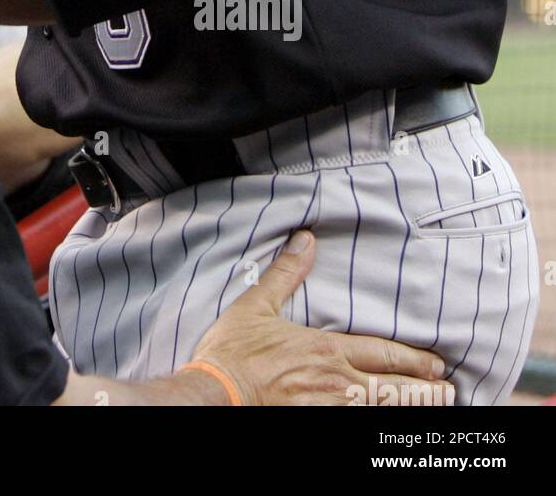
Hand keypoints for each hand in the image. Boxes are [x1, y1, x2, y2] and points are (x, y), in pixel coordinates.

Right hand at [186, 231, 451, 405]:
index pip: (381, 353)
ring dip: (409, 407)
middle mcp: (335, 382)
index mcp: (324, 350)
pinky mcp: (318, 423)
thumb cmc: (233, 354)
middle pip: (391, 387)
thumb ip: (285, 274)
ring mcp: (329, 408)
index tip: (436, 363)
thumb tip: (305, 241)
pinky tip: (390, 422)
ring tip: (434, 407)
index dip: (412, 359)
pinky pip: (358, 424)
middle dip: (422, 387)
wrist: (216, 396)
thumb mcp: (255, 305)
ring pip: (381, 409)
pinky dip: (377, 421)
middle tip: (447, 388)